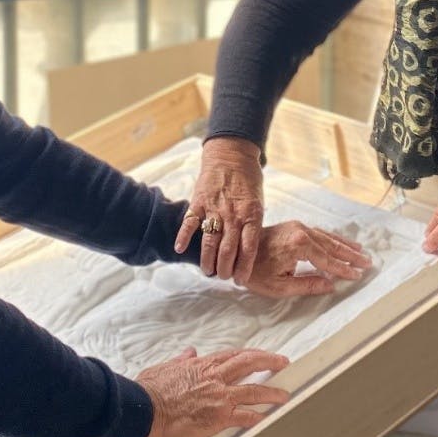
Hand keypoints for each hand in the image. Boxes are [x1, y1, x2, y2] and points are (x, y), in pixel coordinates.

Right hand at [137, 347, 289, 436]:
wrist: (146, 409)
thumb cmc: (151, 390)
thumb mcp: (166, 368)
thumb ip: (181, 360)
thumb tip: (189, 352)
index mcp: (202, 365)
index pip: (233, 355)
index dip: (251, 354)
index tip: (261, 354)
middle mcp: (214, 377)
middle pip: (249, 364)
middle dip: (269, 362)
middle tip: (283, 362)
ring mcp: (219, 396)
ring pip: (254, 390)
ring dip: (271, 392)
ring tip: (283, 394)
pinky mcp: (219, 416)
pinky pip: (244, 416)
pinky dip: (256, 417)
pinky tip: (264, 418)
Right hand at [175, 137, 265, 282]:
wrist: (232, 155)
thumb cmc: (248, 181)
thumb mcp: (258, 203)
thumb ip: (252, 225)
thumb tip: (248, 251)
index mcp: (251, 216)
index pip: (248, 249)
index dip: (244, 268)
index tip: (240, 281)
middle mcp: (233, 215)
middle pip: (228, 250)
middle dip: (225, 269)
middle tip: (222, 277)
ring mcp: (215, 208)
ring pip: (209, 241)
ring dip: (207, 260)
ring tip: (207, 272)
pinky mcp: (199, 201)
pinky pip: (190, 222)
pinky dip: (183, 236)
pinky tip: (179, 249)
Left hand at [241, 222, 371, 297]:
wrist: (235, 251)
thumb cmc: (254, 272)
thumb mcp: (280, 286)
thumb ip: (308, 285)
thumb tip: (331, 285)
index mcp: (299, 246)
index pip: (328, 260)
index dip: (344, 270)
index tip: (358, 275)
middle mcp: (301, 231)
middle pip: (331, 245)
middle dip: (350, 255)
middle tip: (368, 262)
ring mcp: (297, 226)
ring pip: (327, 237)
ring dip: (344, 245)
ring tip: (360, 251)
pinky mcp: (293, 226)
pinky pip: (318, 232)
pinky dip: (332, 238)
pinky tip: (339, 242)